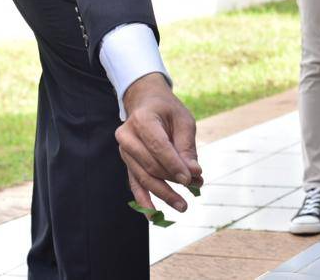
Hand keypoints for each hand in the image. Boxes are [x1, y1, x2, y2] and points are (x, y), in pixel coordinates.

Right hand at [116, 72, 200, 213]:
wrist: (145, 102)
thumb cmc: (167, 110)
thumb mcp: (183, 120)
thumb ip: (187, 147)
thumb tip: (194, 174)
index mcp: (142, 119)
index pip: (158, 147)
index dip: (174, 165)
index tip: (191, 179)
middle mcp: (127, 136)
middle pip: (150, 165)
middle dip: (173, 180)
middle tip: (195, 188)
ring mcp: (124, 151)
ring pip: (143, 177)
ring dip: (164, 193)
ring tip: (182, 206)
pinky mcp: (127, 163)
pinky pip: (134, 184)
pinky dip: (144, 201)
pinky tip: (153, 216)